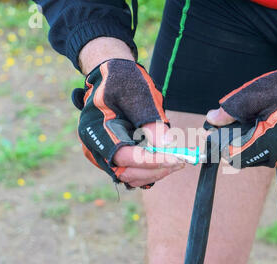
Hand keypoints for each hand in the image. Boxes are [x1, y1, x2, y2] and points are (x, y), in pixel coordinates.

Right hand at [73, 54, 183, 188]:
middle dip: (156, 170)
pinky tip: (165, 161)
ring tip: (176, 161)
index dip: (152, 161)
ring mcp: (102, 154)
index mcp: (96, 130)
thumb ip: (150, 121)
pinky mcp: (112, 157)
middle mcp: (95, 147)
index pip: (126, 156)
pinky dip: (148, 170)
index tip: (176, 159)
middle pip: (127, 172)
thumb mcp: (137, 95)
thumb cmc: (121, 80)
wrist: (109, 76)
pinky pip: (130, 171)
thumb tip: (166, 146)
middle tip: (181, 162)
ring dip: (154, 172)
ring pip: (130, 176)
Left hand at [205, 59, 276, 167]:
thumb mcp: (256, 94)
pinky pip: (276, 152)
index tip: (214, 134)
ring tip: (255, 122)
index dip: (221, 145)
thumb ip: (231, 111)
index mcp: (267, 143)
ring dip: (252, 144)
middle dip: (236, 143)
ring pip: (261, 156)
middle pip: (246, 158)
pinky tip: (270, 125)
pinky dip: (268, 143)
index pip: (233, 156)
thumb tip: (211, 118)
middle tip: (234, 125)